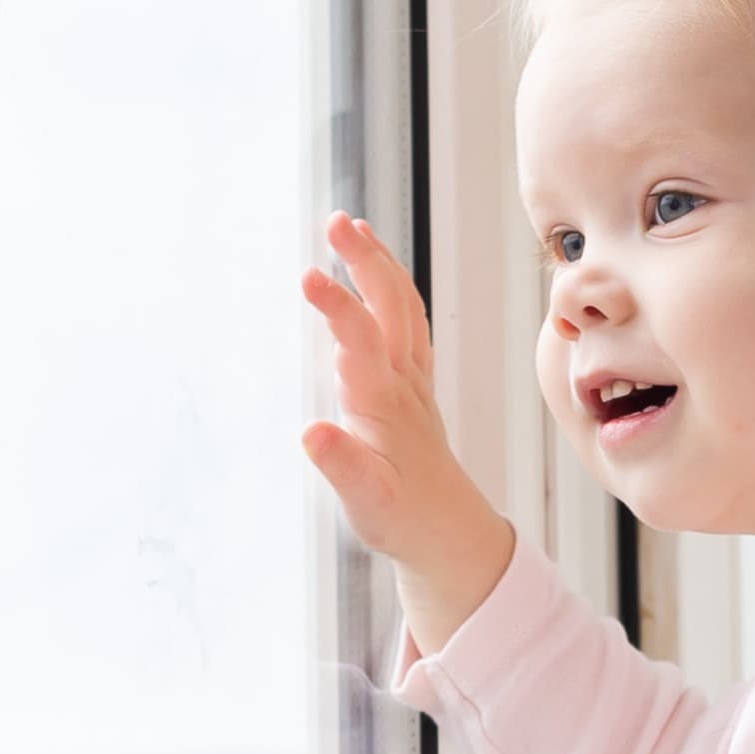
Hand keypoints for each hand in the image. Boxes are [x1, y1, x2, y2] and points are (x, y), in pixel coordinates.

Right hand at [299, 210, 481, 570]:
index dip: (336, 306)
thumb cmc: (402, 518)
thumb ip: (341, 466)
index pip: (360, 341)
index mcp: (384, 406)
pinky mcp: (413, 384)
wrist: (447, 531)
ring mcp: (412, 380)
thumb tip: (312, 432)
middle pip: (390, 307)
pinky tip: (374, 269)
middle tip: (334, 222)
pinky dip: (390, 287)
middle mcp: (402, 383)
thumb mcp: (367, 503)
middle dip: (364, 261)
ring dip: (379, 264)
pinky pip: (407, 322)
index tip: (307, 275)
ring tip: (352, 226)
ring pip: (403, 308)